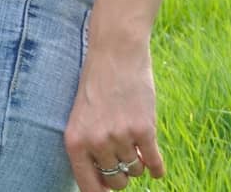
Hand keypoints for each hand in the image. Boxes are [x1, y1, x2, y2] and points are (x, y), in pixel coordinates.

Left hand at [64, 37, 165, 190]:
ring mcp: (120, 137)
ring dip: (137, 162)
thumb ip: (89, 149)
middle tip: (123, 157)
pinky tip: (156, 167)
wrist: (115, 52)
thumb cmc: (97, 84)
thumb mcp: (81, 117)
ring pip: (135, 171)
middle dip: (122, 175)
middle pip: (116, 182)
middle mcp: (96, 142)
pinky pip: (154, 164)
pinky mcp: (144, 130)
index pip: (88, 186)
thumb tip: (106, 186)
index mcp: (74, 141)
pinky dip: (157, 168)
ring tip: (132, 140)